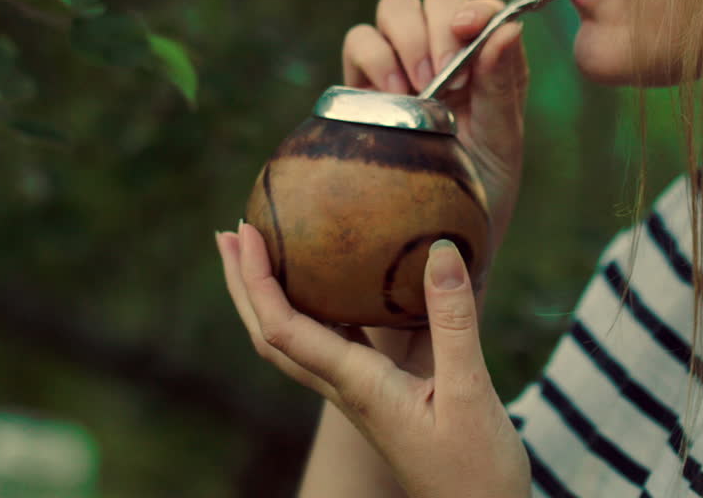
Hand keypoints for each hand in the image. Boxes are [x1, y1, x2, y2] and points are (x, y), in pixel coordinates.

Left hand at [217, 224, 530, 497]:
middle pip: (270, 333)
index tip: (246, 232)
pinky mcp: (380, 393)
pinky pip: (336, 341)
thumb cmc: (475, 470)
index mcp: (356, 386)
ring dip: (270, 295)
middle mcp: (345, 388)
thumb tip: (437, 250)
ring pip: (295, 339)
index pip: (282, 327)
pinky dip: (319, 307)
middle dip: (243, 284)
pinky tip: (336, 282)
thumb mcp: (471, 391)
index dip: (257, 279)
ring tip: (263, 248)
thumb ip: (455, 321)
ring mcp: (359, 393)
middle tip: (228, 233)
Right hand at [342, 0, 528, 250]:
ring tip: (414, 89)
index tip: (467, 32)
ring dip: (404, 38)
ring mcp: (402, 65)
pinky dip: (372, 58)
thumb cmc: (477, 196)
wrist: (430, 244)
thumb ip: (503, 85)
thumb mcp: (502, 144)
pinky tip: (388, 98)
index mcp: (489, 62)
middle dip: (437, 26)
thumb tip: (509, 28)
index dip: (475, 9)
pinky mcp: (362, 84)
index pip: (482, 9)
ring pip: (395, 7)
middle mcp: (446, 54)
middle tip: (441, 75)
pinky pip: (358, 40)